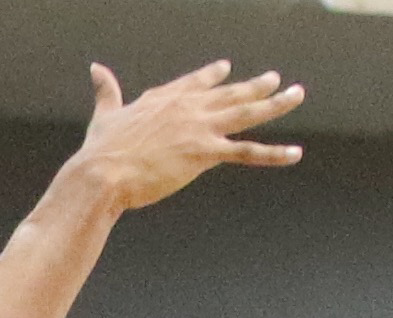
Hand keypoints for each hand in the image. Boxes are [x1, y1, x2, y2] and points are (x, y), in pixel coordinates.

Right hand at [65, 61, 305, 215]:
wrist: (103, 173)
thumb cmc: (101, 149)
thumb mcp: (105, 115)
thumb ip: (106, 91)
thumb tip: (95, 68)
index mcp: (165, 98)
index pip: (196, 82)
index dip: (212, 76)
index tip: (226, 68)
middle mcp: (188, 107)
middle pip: (230, 92)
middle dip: (256, 85)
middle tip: (276, 80)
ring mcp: (200, 128)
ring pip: (247, 112)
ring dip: (276, 104)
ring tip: (297, 95)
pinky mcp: (206, 153)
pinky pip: (248, 152)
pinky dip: (274, 153)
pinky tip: (294, 153)